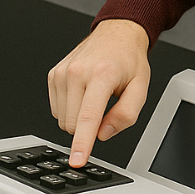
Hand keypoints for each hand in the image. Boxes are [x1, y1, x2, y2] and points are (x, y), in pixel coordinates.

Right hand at [47, 19, 151, 166]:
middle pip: (73, 123)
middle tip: (105, 105)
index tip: (77, 159)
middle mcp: (78, 71)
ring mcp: (62, 72)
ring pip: (62, 119)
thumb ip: (126, 114)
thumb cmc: (128, 61)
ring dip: (78, 117)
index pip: (88, 116)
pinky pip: (56, 109)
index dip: (82, 142)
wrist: (116, 34)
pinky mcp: (53, 74)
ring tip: (95, 95)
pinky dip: (70, 108)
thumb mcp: (141, 87)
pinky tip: (83, 93)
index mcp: (102, 74)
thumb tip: (103, 133)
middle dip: (88, 126)